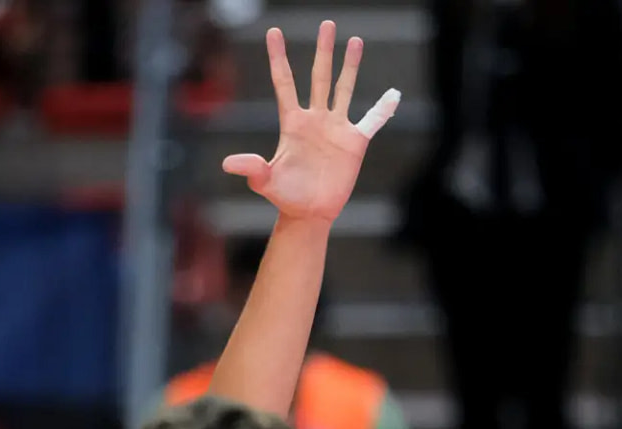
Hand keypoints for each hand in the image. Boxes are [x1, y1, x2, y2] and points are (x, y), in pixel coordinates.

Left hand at [222, 22, 400, 225]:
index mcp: (292, 122)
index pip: (284, 82)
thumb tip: (228, 164)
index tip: (273, 32)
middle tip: (327, 23)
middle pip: (319, 76)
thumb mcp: (265, 181)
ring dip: (350, 66)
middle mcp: (315, 118)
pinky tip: (394, 94)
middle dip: (323, 50)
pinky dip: (383, 109)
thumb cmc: (285, 196)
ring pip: (344, 89)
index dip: (278, 57)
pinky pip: (372, 121)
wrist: (310, 213)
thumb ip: (251, 168)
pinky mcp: (354, 142)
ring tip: (355, 41)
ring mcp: (336, 127)